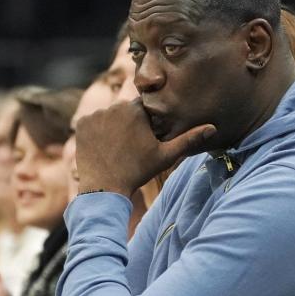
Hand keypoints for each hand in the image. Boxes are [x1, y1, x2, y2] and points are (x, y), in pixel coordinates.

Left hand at [74, 99, 215, 196]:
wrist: (105, 188)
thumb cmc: (138, 171)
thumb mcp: (166, 156)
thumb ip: (189, 139)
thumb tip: (213, 128)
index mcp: (135, 110)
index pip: (143, 109)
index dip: (145, 123)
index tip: (144, 138)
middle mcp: (114, 107)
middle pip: (124, 111)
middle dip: (128, 124)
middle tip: (129, 146)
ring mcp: (95, 115)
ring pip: (108, 116)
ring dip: (112, 127)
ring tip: (116, 148)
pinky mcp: (81, 124)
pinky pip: (92, 123)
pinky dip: (97, 132)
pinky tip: (103, 147)